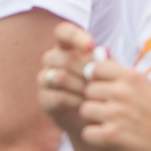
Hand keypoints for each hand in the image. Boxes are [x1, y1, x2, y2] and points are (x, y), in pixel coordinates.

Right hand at [37, 22, 96, 137]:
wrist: (92, 118)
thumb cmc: (100, 87)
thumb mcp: (107, 73)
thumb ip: (106, 62)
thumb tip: (104, 51)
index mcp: (65, 46)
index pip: (63, 32)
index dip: (75, 36)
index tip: (91, 46)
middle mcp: (51, 60)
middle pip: (62, 58)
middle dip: (83, 70)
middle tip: (98, 81)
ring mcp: (45, 79)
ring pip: (59, 77)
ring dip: (80, 86)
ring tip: (93, 94)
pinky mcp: (43, 99)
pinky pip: (58, 96)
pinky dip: (75, 101)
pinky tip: (86, 104)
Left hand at [76, 57, 150, 150]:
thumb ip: (126, 77)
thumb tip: (99, 61)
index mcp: (132, 77)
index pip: (96, 67)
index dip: (96, 78)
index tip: (102, 88)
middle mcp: (122, 92)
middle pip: (88, 89)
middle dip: (95, 100)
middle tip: (107, 111)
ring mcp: (116, 114)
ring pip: (84, 110)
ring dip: (93, 119)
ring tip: (108, 125)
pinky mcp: (112, 136)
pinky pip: (87, 133)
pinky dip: (94, 138)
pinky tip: (107, 139)